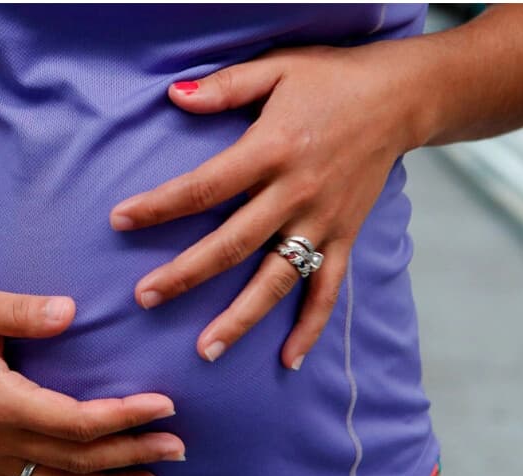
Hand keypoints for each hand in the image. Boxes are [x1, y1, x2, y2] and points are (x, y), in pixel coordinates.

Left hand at [109, 43, 417, 368]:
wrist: (402, 96)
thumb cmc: (333, 79)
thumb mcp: (278, 67)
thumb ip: (225, 86)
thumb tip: (173, 96)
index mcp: (271, 149)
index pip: (204, 185)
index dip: (159, 205)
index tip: (120, 221)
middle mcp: (295, 192)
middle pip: (232, 244)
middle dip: (185, 274)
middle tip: (144, 298)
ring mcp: (322, 221)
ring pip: (276, 279)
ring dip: (241, 318)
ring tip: (205, 350)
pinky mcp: (346, 236)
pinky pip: (328, 289)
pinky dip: (311, 326)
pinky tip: (288, 360)